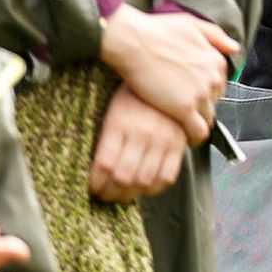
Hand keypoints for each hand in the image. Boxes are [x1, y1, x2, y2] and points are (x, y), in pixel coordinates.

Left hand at [88, 87, 186, 202]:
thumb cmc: (133, 95)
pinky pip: (167, 176)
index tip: (93, 188)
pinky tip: (144, 188)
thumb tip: (98, 172)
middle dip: (111, 193)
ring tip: (122, 196)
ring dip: (130, 195)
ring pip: (144, 180)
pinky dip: (154, 189)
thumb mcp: (112, 112)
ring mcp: (163, 139)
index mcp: (119, 124)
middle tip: (105, 196)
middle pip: (123, 177)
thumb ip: (107, 140)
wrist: (163, 75)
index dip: (96, 183)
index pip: (104, 164)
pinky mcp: (178, 143)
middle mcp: (142, 133)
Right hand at [99, 5, 235, 143]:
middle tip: (182, 107)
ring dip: (197, 122)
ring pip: (208, 118)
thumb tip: (235, 48)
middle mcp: (213, 78)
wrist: (132, 41)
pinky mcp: (184, 109)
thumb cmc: (156, 30)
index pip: (220, 85)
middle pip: (214, 102)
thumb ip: (216, 36)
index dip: (205, 91)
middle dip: (201, 105)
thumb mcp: (192, 24)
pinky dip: (194, 137)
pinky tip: (185, 138)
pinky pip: (198, 131)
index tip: (192, 94)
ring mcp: (200, 95)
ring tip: (182, 124)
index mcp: (216, 61)